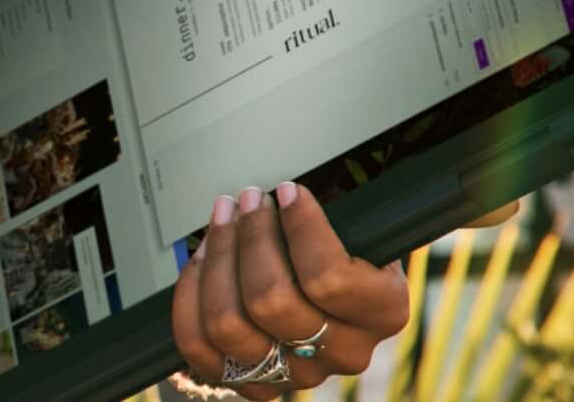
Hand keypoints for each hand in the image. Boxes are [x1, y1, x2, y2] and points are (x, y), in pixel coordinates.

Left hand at [166, 182, 411, 397]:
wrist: (332, 297)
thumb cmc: (343, 252)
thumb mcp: (363, 229)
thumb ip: (341, 216)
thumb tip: (288, 191)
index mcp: (383, 312)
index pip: (330, 278)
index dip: (300, 229)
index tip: (286, 192)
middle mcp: (344, 351)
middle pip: (271, 301)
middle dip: (250, 237)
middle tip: (247, 199)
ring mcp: (297, 373)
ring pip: (229, 324)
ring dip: (216, 261)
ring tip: (221, 221)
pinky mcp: (253, 383)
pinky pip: (198, 345)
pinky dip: (190, 296)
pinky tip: (201, 261)